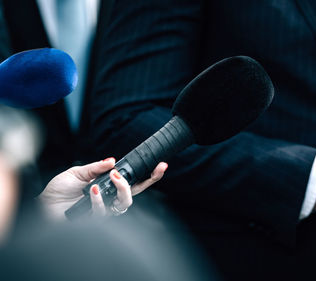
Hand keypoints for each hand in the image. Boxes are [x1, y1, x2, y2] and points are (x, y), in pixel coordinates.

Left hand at [38, 157, 166, 219]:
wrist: (41, 206)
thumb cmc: (58, 191)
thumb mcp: (78, 172)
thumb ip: (96, 167)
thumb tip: (113, 161)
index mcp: (109, 187)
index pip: (135, 183)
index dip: (150, 176)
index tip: (161, 165)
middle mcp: (110, 200)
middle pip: (135, 195)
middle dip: (141, 183)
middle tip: (123, 173)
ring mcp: (104, 211)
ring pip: (124, 204)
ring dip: (120, 190)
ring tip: (109, 179)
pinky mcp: (93, 221)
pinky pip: (104, 212)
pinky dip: (99, 200)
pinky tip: (92, 191)